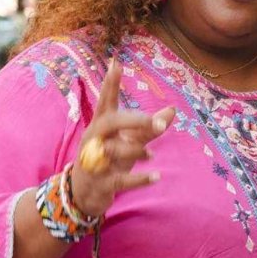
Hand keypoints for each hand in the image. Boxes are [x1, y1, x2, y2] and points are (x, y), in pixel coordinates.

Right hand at [70, 60, 174, 217]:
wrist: (84, 193)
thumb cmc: (108, 160)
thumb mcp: (128, 142)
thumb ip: (148, 127)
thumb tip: (173, 109)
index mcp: (101, 126)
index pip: (105, 101)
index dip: (110, 84)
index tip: (117, 64)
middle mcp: (95, 139)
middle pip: (109, 122)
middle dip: (134, 120)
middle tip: (158, 123)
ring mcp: (95, 161)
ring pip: (114, 151)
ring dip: (136, 151)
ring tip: (152, 155)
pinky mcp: (101, 183)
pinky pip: (120, 180)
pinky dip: (140, 179)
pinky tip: (157, 176)